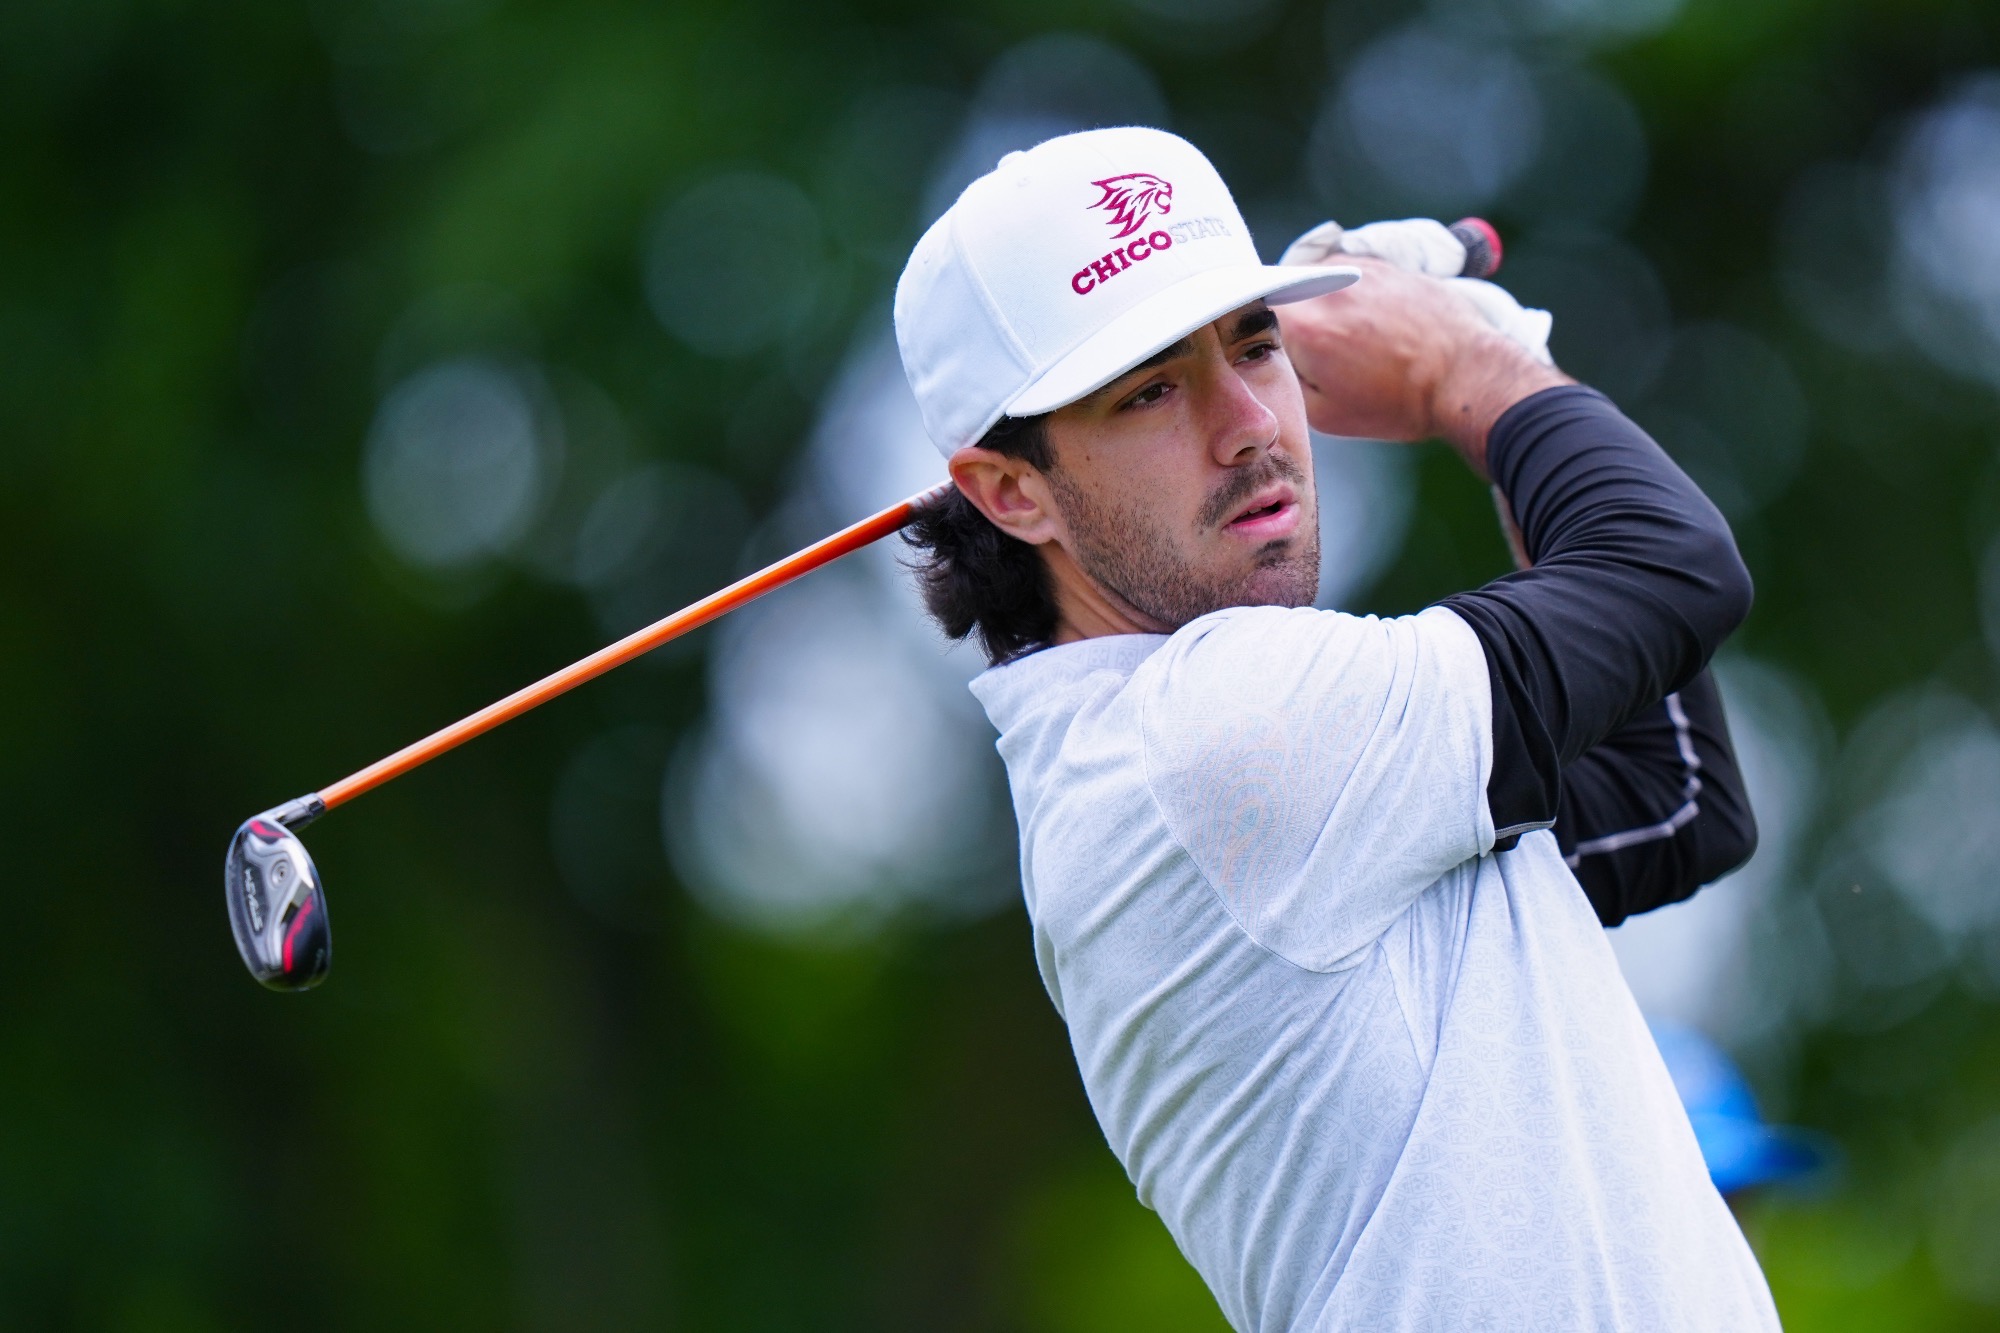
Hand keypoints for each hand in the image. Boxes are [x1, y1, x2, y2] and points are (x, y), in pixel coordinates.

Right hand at [1275, 256, 1571, 475]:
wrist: (1465, 377)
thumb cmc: (1398, 403)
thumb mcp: (1326, 415)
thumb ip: (1285, 381)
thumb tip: (1266, 361)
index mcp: (1303, 327)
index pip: (1246, 312)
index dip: (1246, 330)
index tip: (1256, 345)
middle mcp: (1325, 288)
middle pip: (1277, 292)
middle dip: (1282, 317)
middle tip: (1305, 349)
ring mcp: (1355, 269)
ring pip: (1310, 279)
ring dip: (1313, 302)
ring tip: (1343, 338)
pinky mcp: (1381, 263)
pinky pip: (1343, 272)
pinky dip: (1343, 292)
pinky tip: (1364, 322)